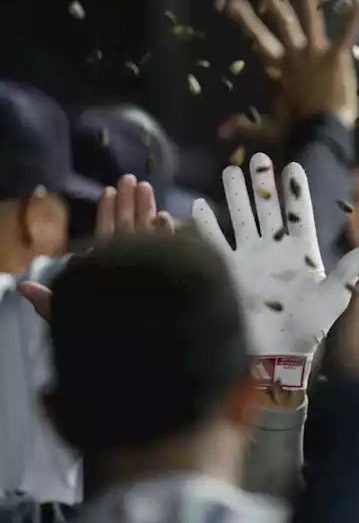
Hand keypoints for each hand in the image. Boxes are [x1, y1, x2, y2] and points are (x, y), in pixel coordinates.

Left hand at [19, 174, 175, 318]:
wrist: (139, 344)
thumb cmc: (105, 331)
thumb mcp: (70, 315)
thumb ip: (50, 302)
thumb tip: (23, 287)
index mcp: (107, 270)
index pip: (107, 235)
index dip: (107, 212)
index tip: (108, 191)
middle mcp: (130, 265)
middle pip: (129, 227)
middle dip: (130, 203)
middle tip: (130, 178)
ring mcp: (152, 267)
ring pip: (148, 233)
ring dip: (146, 208)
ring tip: (145, 186)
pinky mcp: (171, 273)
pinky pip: (168, 249)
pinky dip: (166, 233)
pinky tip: (163, 217)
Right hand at [191, 153, 358, 388]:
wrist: (280, 352)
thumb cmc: (311, 326)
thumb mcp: (336, 295)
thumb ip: (349, 269)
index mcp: (302, 251)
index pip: (299, 213)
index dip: (295, 191)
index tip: (292, 167)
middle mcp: (275, 249)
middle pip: (267, 208)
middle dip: (262, 183)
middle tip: (258, 157)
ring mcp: (252, 258)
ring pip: (241, 218)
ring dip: (236, 194)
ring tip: (231, 170)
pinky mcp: (231, 272)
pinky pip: (216, 243)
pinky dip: (207, 225)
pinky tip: (198, 205)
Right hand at [221, 0, 358, 140]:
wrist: (320, 134)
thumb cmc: (298, 129)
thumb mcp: (270, 126)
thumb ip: (245, 126)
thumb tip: (221, 132)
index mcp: (280, 68)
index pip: (260, 40)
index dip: (246, 21)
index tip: (230, 1)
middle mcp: (295, 54)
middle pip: (280, 21)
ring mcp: (314, 53)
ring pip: (309, 16)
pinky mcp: (334, 57)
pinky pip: (346, 33)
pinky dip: (356, 16)